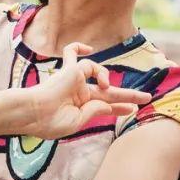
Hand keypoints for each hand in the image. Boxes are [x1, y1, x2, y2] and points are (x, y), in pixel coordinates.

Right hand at [23, 43, 151, 138]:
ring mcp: (75, 81)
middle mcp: (78, 93)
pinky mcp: (71, 70)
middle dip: (128, 95)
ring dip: (108, 80)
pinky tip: (97, 69)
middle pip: (108, 91)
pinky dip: (92, 61)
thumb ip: (96, 109)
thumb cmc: (50, 122)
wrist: (33, 114)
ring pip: (99, 74)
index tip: (133, 109)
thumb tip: (112, 103)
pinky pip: (83, 58)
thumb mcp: (78, 121)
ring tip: (106, 87)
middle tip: (146, 97)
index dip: (119, 107)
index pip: (104, 105)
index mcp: (79, 107)